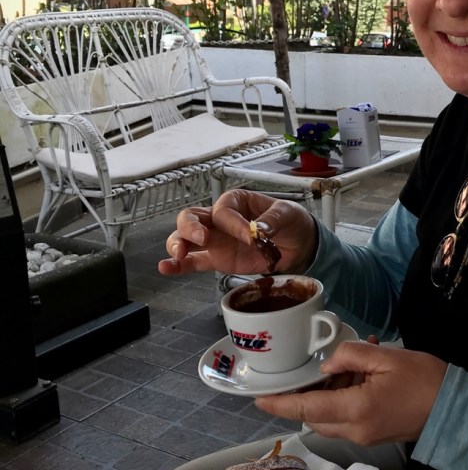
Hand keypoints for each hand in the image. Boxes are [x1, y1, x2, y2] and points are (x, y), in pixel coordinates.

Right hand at [157, 189, 317, 276]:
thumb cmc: (290, 221)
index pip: (224, 210)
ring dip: (178, 244)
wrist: (298, 245)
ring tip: (180, 254)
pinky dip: (178, 265)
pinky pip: (193, 261)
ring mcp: (215, 240)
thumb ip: (272, 220)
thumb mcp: (287, 213)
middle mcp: (220, 219)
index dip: (233, 223)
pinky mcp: (216, 259)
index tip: (251, 237)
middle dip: (191, 227)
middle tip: (202, 240)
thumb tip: (259, 230)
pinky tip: (166, 268)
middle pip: (191, 217)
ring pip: (185, 238)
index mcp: (235, 201)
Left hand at [255, 342, 447, 444]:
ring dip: (326, 395)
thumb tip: (326, 366)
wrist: (455, 409)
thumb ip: (351, 356)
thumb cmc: (425, 379)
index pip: (306, 409)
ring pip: (329, 419)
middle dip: (304, 396)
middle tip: (308, 369)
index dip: (280, 404)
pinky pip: (345, 419)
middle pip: (313, 417)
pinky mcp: (373, 435)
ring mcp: (364, 436)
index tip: (258, 398)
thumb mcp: (386, 356)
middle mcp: (355, 430)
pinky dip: (342, 399)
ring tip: (346, 365)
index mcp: (356, 410)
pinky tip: (360, 374)